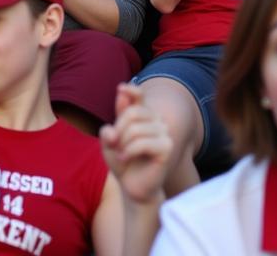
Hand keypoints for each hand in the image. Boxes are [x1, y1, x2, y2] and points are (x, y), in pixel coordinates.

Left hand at [99, 84, 171, 204]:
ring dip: (123, 145)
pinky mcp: (167, 147)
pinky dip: (129, 152)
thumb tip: (114, 125)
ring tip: (122, 155)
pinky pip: (142, 143)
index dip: (131, 90)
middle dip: (118, 131)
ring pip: (135, 129)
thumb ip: (109, 129)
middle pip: (132, 113)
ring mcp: (165, 132)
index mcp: (145, 116)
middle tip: (115, 146)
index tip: (120, 89)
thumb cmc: (123, 162)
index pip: (140, 96)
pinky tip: (126, 159)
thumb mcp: (110, 144)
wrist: (134, 187)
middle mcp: (157, 120)